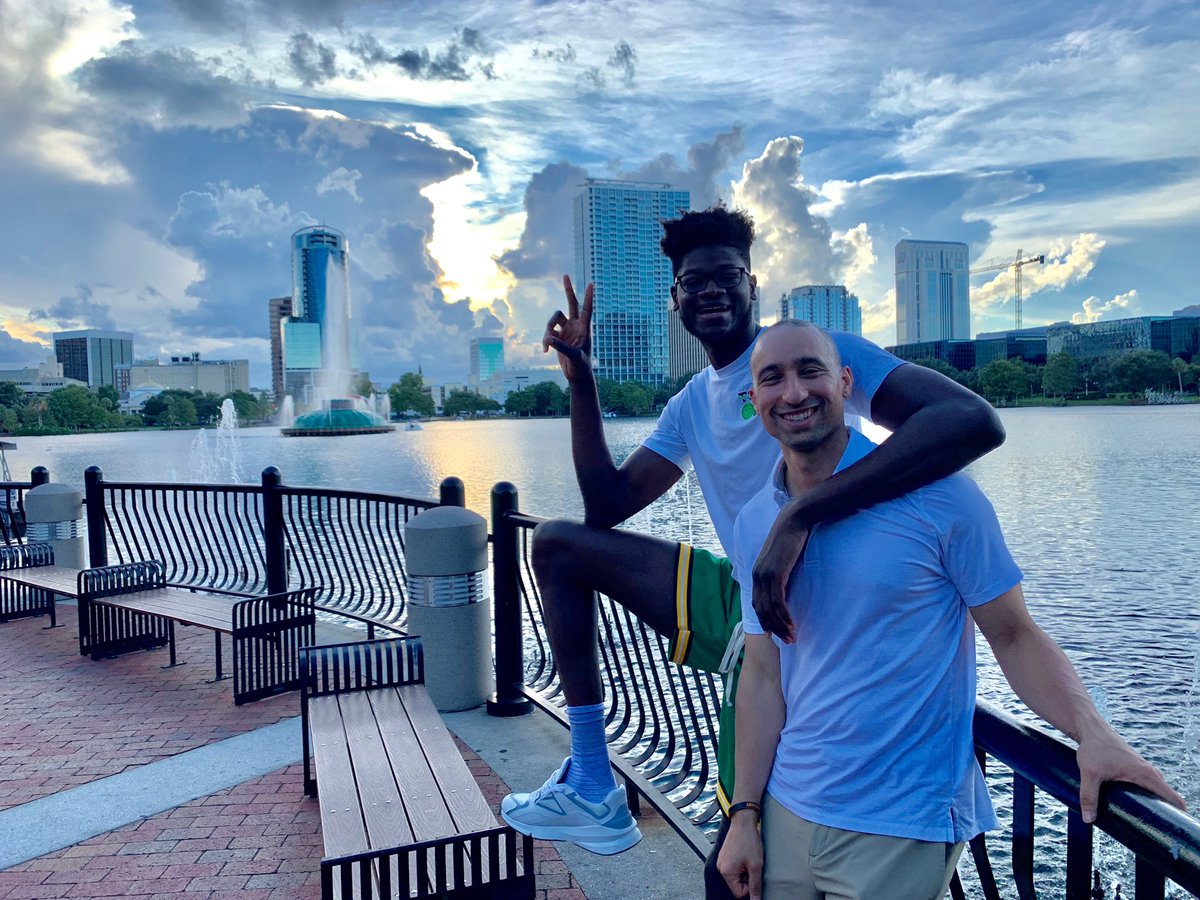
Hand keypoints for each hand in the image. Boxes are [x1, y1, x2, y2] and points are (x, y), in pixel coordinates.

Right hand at [542, 276, 593, 380]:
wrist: (576, 375)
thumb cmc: (581, 366)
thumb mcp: (574, 357)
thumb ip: (562, 347)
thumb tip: (548, 338)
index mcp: (584, 328)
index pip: (587, 309)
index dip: (588, 297)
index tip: (591, 283)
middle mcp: (575, 326)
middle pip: (571, 303)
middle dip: (568, 290)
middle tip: (565, 275)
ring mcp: (566, 330)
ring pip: (554, 319)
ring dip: (548, 329)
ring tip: (547, 344)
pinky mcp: (558, 336)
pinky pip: (548, 332)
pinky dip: (545, 340)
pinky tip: (545, 350)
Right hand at [717, 819, 763, 899]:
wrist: (743, 821)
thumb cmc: (749, 841)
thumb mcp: (756, 865)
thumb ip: (755, 885)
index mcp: (726, 872)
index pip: (739, 893)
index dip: (750, 887)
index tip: (755, 875)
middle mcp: (721, 868)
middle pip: (737, 885)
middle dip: (747, 878)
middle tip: (753, 865)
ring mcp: (722, 861)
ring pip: (736, 876)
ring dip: (745, 871)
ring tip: (750, 858)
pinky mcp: (724, 855)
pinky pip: (733, 868)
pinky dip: (741, 865)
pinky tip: (746, 854)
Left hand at [751, 500, 810, 643]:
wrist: (794, 519)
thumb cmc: (792, 537)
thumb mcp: (782, 558)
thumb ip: (780, 571)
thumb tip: (786, 585)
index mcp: (757, 572)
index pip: (757, 603)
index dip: (765, 620)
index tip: (775, 633)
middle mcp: (757, 575)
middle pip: (761, 610)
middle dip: (774, 628)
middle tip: (787, 641)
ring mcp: (764, 575)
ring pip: (769, 610)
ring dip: (781, 626)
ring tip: (792, 638)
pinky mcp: (775, 574)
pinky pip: (777, 602)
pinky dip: (784, 616)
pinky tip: (792, 624)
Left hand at [1076, 727, 1186, 822]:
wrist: (1091, 729)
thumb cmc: (1093, 748)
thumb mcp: (1089, 774)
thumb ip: (1089, 796)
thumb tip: (1088, 820)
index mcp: (1146, 775)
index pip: (1173, 798)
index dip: (1179, 815)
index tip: (1174, 831)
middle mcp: (1150, 772)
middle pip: (1167, 798)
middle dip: (1165, 815)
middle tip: (1157, 833)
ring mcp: (1144, 770)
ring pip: (1156, 792)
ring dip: (1155, 806)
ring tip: (1146, 824)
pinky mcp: (1136, 769)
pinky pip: (1148, 786)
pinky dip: (1148, 797)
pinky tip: (1137, 808)